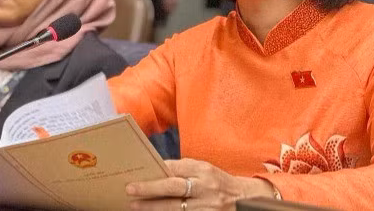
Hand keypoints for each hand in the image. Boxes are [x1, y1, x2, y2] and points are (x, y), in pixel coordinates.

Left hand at [126, 159, 274, 210]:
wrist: (242, 199)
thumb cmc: (215, 181)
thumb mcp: (202, 169)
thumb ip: (182, 169)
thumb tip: (156, 169)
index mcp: (203, 170)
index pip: (175, 168)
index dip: (156, 170)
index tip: (138, 172)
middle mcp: (205, 188)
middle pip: (173, 187)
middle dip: (149, 189)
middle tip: (131, 190)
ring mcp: (206, 206)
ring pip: (175, 208)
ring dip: (153, 207)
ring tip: (135, 206)